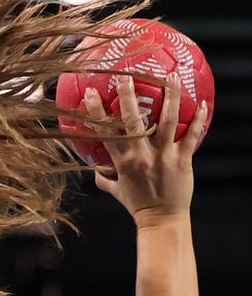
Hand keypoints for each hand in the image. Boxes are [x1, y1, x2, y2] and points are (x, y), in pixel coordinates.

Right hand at [85, 72, 208, 227]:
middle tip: (127, 76)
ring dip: (170, 98)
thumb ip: (104, 177)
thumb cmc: (136, 205)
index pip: (106, 132)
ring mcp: (164, 156)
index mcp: (122, 162)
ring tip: (171, 78)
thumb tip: (95, 168)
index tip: (93, 92)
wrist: (161, 220)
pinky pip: (192, 136)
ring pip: (168, 122)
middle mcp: (141, 156)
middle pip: (133, 121)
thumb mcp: (115, 190)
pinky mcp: (183, 160)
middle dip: (128, 97)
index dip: (97, 111)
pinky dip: (199, 120)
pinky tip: (203, 104)